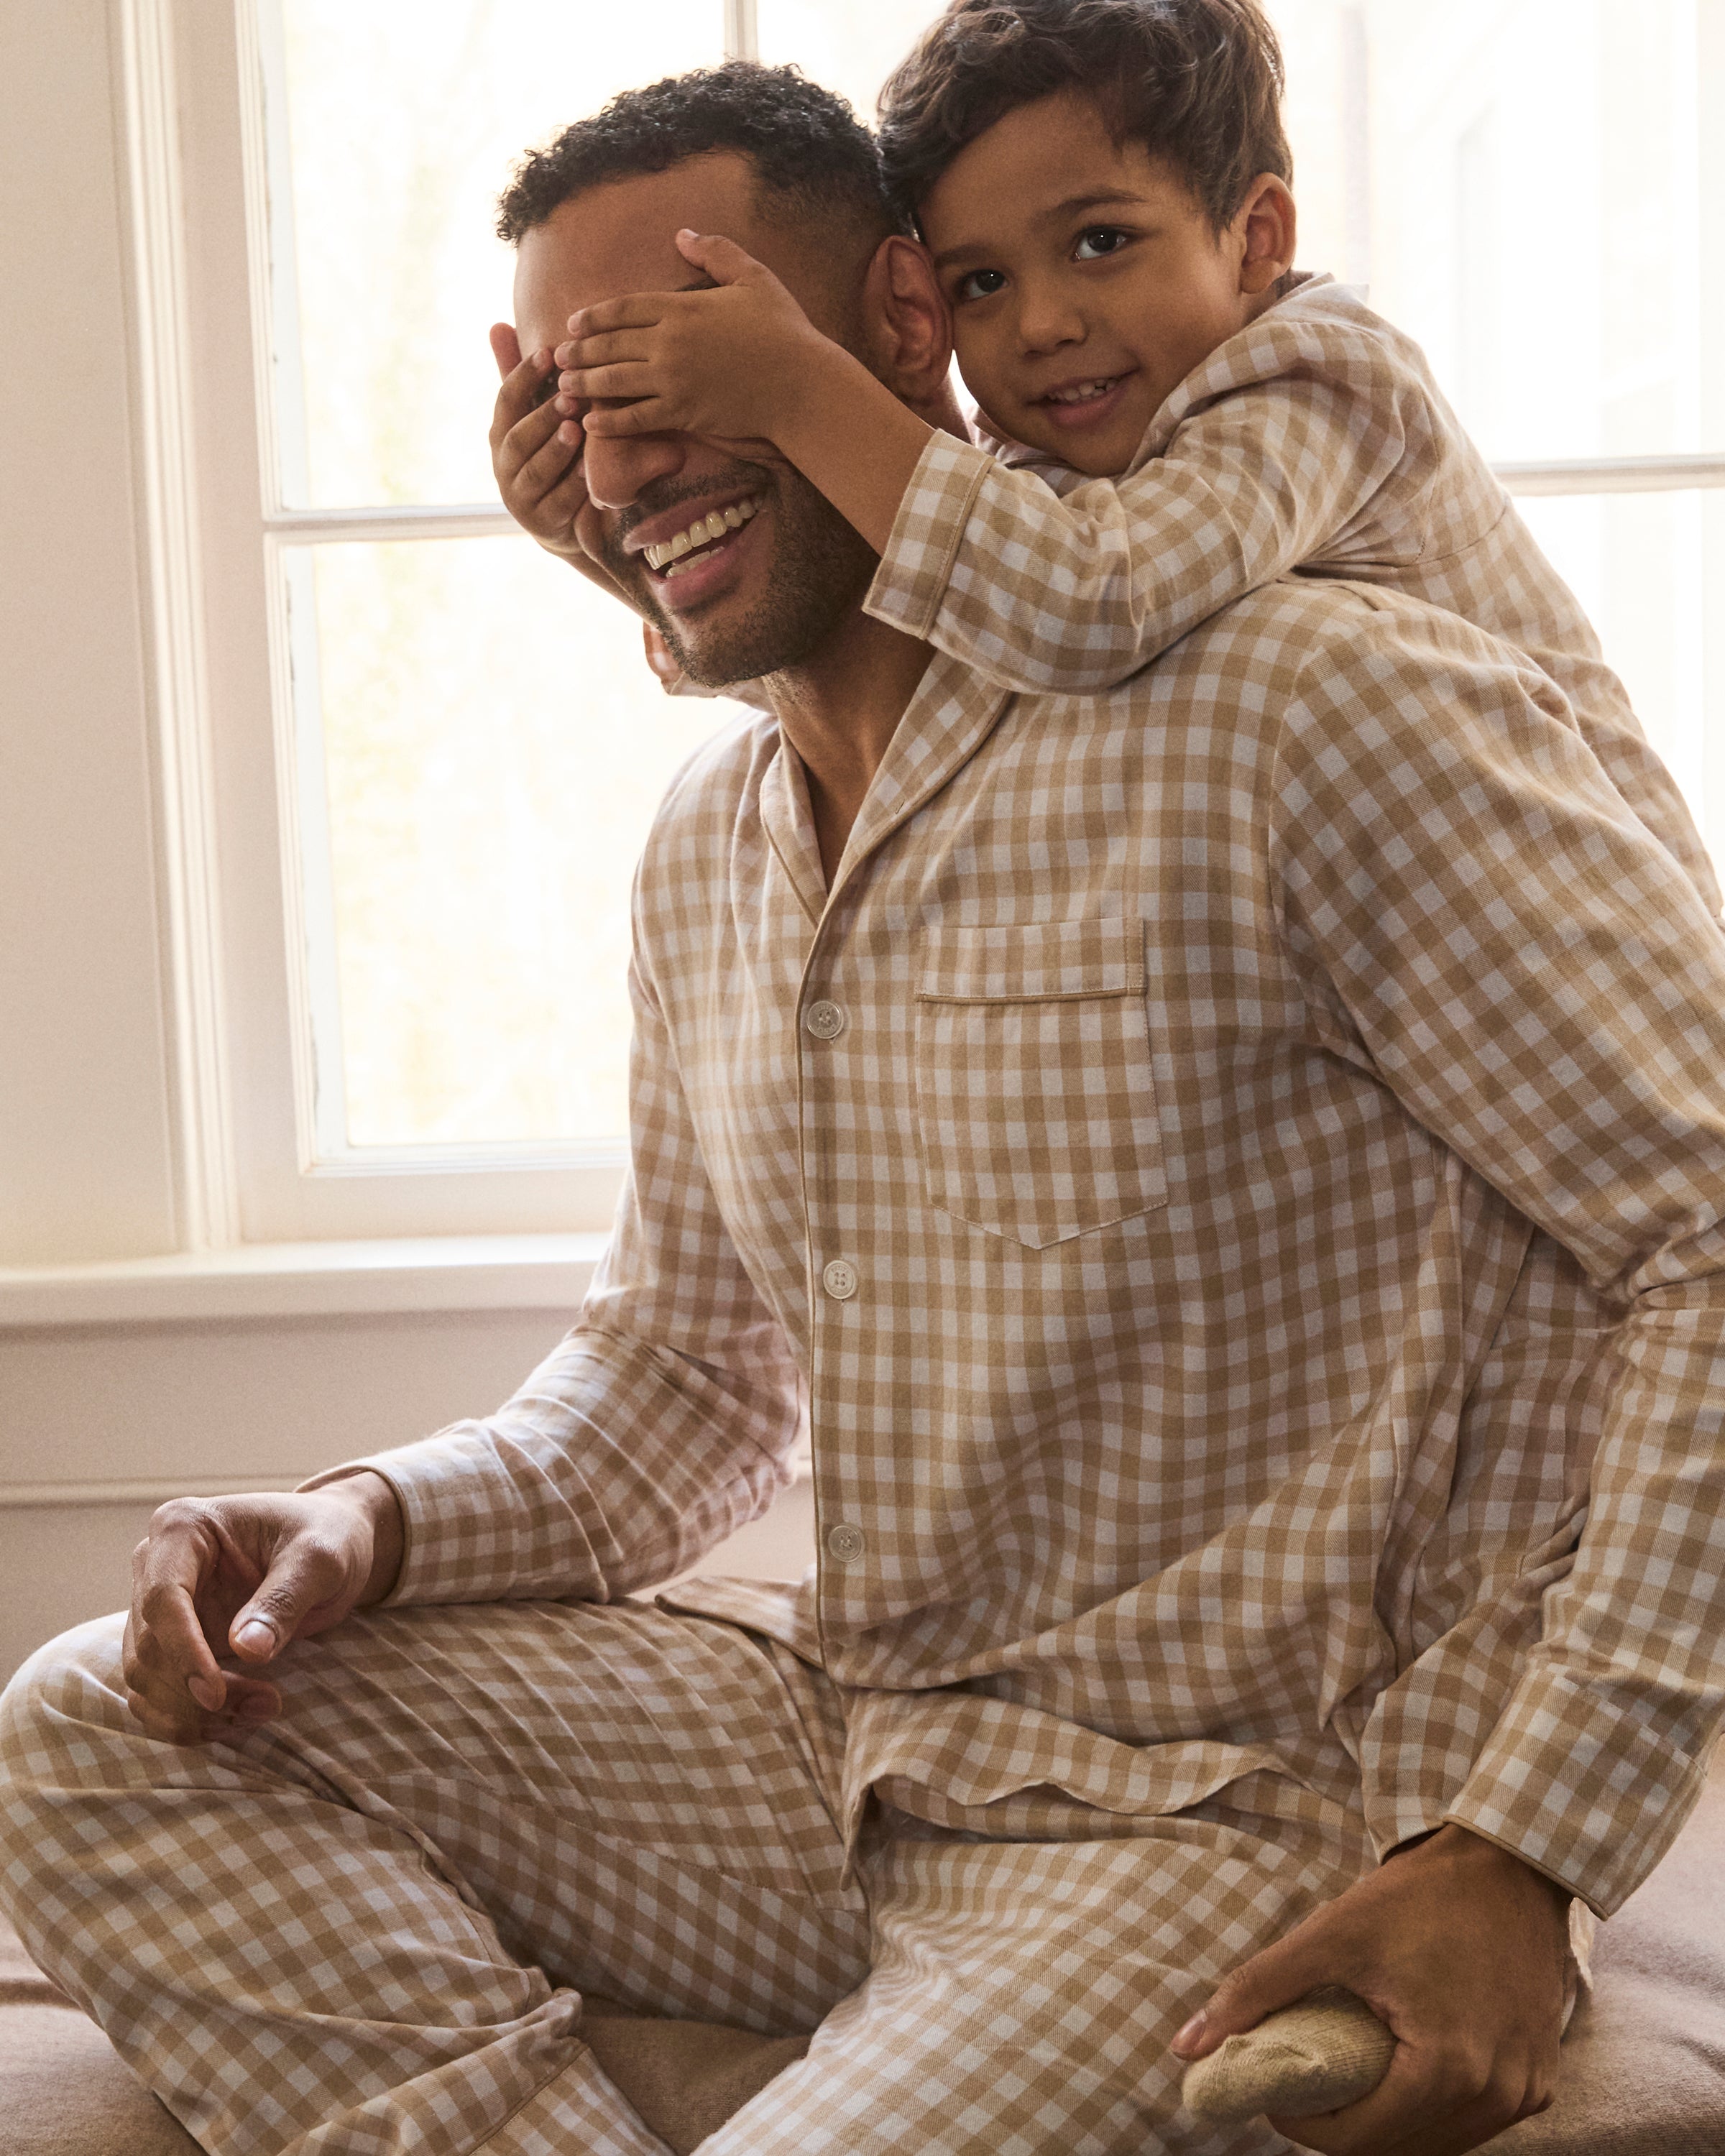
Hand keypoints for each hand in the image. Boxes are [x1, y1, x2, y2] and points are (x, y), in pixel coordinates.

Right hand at [120, 1473, 403, 1743]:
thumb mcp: (320, 1559)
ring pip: (145, 1677)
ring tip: (263, 1710)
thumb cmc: (327, 1537)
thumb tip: (247, 1651)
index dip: (183, 1652)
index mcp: (183, 1527)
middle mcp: (155, 1564)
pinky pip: (155, 1693)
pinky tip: (237, 1719)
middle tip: (268, 1705)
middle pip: (149, 1645)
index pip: (163, 1598)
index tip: (215, 1696)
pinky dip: (187, 1719)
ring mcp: (156, 1606)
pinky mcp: (168, 1642)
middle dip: (197, 1691)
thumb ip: (284, 1599)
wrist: (332, 1543)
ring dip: (193, 1713)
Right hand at [487, 322, 632, 604]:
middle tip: (570, 394)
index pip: (506, 399)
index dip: (524, 375)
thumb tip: (496, 324)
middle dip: (543, 415)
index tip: (549, 353)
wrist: (567, 522)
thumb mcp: (537, 417)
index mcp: (500, 435)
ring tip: (576, 429)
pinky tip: (589, 471)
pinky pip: (557, 503)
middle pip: (519, 437)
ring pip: (535, 470)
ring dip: (555, 449)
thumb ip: (521, 378)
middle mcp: (503, 465)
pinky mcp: (542, 524)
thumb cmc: (553, 457)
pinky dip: (572, 487)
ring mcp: (520, 497)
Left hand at [557, 230, 842, 446]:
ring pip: (615, 380)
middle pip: (611, 344)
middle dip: (580, 350)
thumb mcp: (753, 277)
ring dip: (585, 384)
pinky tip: (590, 423)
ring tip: (563, 389)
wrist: (802, 384)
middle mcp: (670, 342)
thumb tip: (681, 235)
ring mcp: (674, 380)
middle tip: (557, 357)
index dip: (593, 315)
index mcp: (682, 306)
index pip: (624, 308)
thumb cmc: (784, 329)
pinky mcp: (684, 413)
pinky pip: (636, 417)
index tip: (573, 322)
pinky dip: (610, 422)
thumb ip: (715, 252)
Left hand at [1171, 1824, 1571, 2154]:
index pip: (1360, 2138)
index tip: (1275, 2097)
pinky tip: (1400, 2074)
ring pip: (1439, 2142)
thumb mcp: (1332, 1935)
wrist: (1509, 1867)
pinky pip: (1475, 2121)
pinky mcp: (1539, 2078)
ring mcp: (1524, 2091)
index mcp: (1446, 2068)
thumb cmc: (1420, 1897)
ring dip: (1389, 2125)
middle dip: (1344, 2128)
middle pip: (1400, 2148)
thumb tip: (1186, 2046)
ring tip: (1347, 2080)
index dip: (1305, 2128)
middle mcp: (1496, 2094)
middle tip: (1305, 2088)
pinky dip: (1433, 2112)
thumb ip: (1257, 1989)